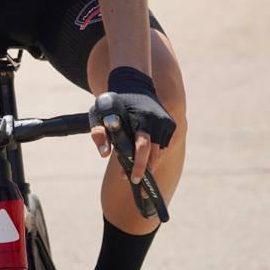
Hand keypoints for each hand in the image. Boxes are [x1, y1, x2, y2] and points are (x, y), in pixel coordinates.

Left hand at [90, 68, 175, 183]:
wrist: (134, 84)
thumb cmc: (114, 101)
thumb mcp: (100, 114)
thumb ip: (99, 133)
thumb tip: (104, 155)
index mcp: (140, 118)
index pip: (142, 147)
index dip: (139, 165)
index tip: (134, 179)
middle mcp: (156, 121)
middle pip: (154, 154)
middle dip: (145, 170)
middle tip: (138, 185)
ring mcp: (165, 122)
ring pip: (159, 152)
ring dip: (148, 163)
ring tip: (135, 171)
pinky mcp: (170, 124)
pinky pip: (162, 145)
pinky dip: (154, 153)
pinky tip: (144, 156)